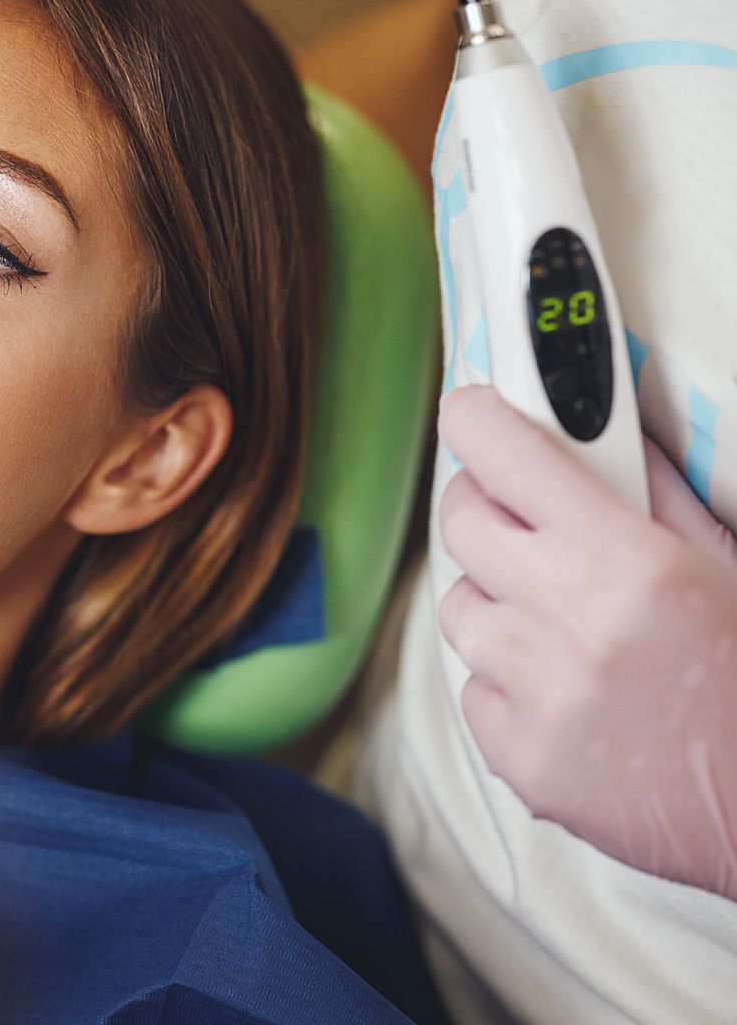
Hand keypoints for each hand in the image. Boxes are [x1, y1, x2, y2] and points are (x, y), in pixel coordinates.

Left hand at [437, 385, 736, 896]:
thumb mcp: (727, 567)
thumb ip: (655, 497)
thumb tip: (600, 433)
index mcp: (628, 562)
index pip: (507, 456)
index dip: (476, 422)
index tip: (469, 412)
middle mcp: (568, 621)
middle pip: (461, 525)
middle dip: (483, 508)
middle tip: (516, 518)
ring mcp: (536, 694)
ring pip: (460, 610)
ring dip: (498, 606)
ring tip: (565, 628)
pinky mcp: (518, 757)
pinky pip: (474, 690)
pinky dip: (508, 688)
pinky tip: (571, 697)